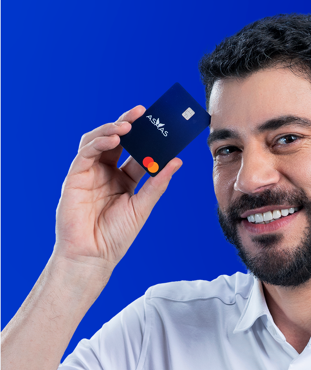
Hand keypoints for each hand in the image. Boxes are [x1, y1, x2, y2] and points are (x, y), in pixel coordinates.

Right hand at [54, 105, 181, 271]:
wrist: (93, 256)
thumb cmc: (115, 237)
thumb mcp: (142, 206)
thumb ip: (157, 183)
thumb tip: (177, 161)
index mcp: (123, 179)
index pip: (135, 152)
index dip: (146, 137)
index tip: (159, 124)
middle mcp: (106, 173)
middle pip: (117, 140)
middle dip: (129, 124)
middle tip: (143, 112)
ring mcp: (89, 174)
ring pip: (99, 141)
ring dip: (112, 128)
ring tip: (129, 124)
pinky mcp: (75, 177)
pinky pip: (86, 152)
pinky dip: (99, 141)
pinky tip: (113, 137)